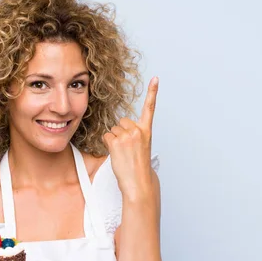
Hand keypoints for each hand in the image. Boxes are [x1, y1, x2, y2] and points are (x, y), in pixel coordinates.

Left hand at [102, 76, 157, 202]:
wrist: (138, 182)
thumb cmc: (138, 167)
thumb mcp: (141, 147)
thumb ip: (134, 135)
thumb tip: (120, 129)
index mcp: (146, 131)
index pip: (150, 108)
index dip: (153, 92)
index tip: (155, 78)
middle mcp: (138, 130)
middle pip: (121, 121)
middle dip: (120, 133)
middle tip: (127, 149)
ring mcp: (127, 135)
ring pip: (112, 130)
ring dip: (114, 140)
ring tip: (123, 154)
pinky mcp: (116, 142)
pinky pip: (106, 137)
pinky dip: (108, 145)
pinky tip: (117, 154)